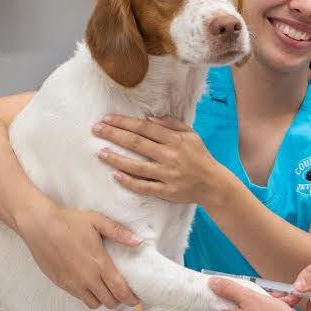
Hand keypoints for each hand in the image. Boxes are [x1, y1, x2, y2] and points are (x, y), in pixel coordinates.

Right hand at [15, 200, 141, 309]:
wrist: (39, 226)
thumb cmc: (69, 221)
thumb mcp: (97, 221)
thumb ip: (119, 232)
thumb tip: (139, 241)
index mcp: (99, 264)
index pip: (120, 290)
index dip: (131, 299)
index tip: (136, 299)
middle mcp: (87, 278)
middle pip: (109, 302)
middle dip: (119, 300)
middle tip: (122, 293)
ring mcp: (73, 283)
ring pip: (94, 304)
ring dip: (102, 300)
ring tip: (105, 290)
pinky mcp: (61, 284)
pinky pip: (79, 298)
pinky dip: (87, 296)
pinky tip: (89, 285)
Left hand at [92, 115, 222, 204]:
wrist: (213, 184)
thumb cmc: (199, 157)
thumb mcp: (191, 135)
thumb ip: (171, 124)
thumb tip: (148, 118)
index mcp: (175, 140)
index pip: (144, 127)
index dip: (124, 122)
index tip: (107, 118)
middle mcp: (170, 155)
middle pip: (137, 143)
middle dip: (114, 135)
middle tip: (96, 130)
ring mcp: (167, 174)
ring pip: (137, 166)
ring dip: (117, 158)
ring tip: (101, 153)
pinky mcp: (166, 191)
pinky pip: (144, 186)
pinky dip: (129, 181)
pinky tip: (116, 175)